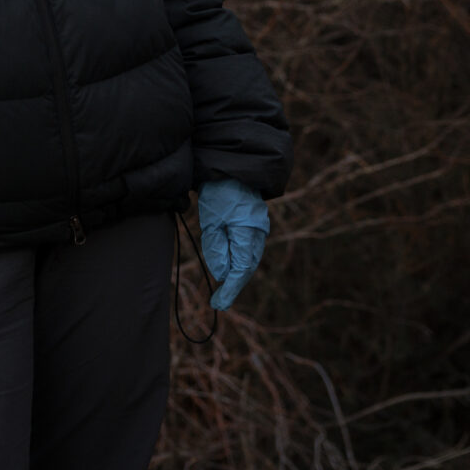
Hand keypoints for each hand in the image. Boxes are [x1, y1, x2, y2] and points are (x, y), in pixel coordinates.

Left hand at [197, 178, 269, 310]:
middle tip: (219, 301)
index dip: (230, 290)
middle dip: (234, 285)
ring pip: (249, 257)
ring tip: (223, 288)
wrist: (233, 165)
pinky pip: (248, 247)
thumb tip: (221, 275)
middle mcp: (258, 232)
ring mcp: (258, 227)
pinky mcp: (254, 222)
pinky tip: (229, 266)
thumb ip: (216, 248)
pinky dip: (239, 259)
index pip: (241, 270)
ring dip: (237, 273)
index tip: (218, 304)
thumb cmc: (219, 191)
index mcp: (249, 232)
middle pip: (248, 266)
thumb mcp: (211, 220)